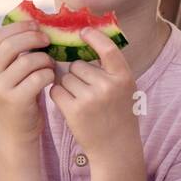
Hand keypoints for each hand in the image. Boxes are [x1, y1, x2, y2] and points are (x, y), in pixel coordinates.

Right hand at [0, 20, 54, 138]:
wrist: (17, 131)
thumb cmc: (20, 96)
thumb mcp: (12, 72)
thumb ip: (16, 52)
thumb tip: (35, 23)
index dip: (19, 26)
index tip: (37, 25)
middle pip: (12, 44)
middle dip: (33, 38)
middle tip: (48, 40)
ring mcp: (0, 88)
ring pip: (28, 61)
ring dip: (45, 59)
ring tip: (50, 64)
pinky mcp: (15, 100)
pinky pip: (38, 77)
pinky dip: (49, 74)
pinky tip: (50, 78)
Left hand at [48, 28, 138, 156]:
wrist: (116, 148)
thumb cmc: (118, 115)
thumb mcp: (124, 89)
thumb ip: (109, 69)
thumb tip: (83, 41)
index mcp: (124, 77)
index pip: (108, 49)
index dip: (94, 37)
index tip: (83, 31)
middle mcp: (108, 86)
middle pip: (78, 65)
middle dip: (77, 74)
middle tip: (87, 91)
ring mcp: (91, 99)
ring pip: (65, 78)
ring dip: (67, 86)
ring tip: (81, 101)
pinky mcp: (74, 111)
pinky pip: (56, 91)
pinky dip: (58, 96)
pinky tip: (70, 106)